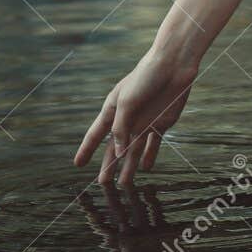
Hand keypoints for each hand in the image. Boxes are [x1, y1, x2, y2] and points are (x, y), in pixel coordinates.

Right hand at [73, 47, 199, 186]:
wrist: (173, 65)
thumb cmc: (145, 78)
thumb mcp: (127, 103)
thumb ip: (121, 129)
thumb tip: (118, 154)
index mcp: (113, 109)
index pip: (96, 134)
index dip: (87, 149)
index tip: (77, 164)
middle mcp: (128, 119)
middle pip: (115, 147)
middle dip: (108, 165)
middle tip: (101, 184)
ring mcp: (145, 122)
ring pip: (134, 150)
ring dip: (129, 167)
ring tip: (124, 185)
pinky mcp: (162, 122)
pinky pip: (153, 144)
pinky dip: (149, 156)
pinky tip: (145, 168)